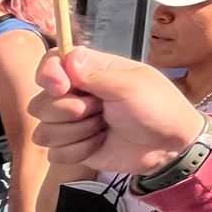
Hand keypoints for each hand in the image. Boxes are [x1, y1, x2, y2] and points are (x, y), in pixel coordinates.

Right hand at [30, 47, 206, 174]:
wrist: (170, 145)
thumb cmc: (158, 106)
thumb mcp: (131, 85)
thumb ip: (96, 73)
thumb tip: (68, 57)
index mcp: (90, 70)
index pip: (51, 62)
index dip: (48, 74)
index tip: (62, 87)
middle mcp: (77, 94)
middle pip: (40, 102)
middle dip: (68, 110)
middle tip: (99, 110)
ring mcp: (73, 123)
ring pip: (43, 130)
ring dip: (76, 132)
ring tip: (104, 127)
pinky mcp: (74, 148)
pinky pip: (54, 153)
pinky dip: (78, 151)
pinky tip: (100, 144)